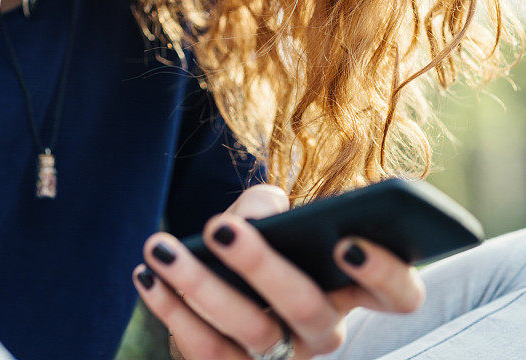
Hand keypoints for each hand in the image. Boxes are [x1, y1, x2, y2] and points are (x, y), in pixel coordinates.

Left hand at [133, 184, 425, 359]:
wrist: (227, 298)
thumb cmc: (265, 246)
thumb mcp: (273, 220)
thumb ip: (268, 204)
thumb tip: (257, 213)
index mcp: (351, 287)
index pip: (399, 295)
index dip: (384, 273)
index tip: (345, 239)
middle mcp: (324, 331)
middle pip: (309, 310)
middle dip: (262, 267)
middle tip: (222, 227)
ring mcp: (283, 359)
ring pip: (250, 334)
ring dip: (199, 286)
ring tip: (160, 246)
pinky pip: (205, 352)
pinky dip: (172, 310)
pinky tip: (148, 273)